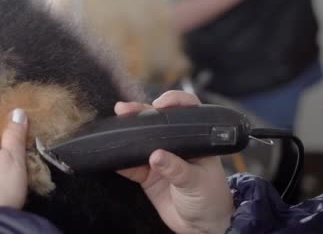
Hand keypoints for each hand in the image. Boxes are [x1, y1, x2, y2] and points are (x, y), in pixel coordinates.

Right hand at [116, 91, 233, 233]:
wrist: (201, 227)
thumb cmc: (210, 199)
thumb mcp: (197, 182)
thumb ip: (176, 169)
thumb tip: (155, 156)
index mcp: (195, 140)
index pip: (187, 112)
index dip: (175, 102)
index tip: (160, 104)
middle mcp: (175, 145)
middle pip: (156, 122)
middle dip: (140, 112)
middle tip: (125, 109)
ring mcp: (159, 159)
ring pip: (140, 140)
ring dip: (126, 132)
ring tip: (115, 123)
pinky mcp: (146, 175)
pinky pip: (129, 165)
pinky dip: (119, 160)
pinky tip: (112, 154)